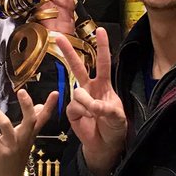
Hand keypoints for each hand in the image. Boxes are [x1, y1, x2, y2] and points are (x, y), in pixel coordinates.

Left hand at [0, 89, 57, 175]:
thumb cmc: (15, 156)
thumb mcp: (25, 139)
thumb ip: (32, 122)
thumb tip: (38, 105)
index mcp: (30, 134)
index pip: (43, 118)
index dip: (50, 106)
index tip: (55, 93)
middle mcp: (24, 139)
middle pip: (30, 120)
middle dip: (27, 105)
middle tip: (22, 91)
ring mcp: (12, 146)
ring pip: (7, 126)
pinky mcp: (1, 153)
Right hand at [52, 27, 126, 175]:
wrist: (104, 145)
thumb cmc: (114, 128)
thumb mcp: (118, 118)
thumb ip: (107, 109)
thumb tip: (93, 104)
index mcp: (104, 85)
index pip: (103, 63)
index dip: (102, 47)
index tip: (100, 30)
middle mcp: (90, 88)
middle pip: (78, 67)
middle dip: (68, 52)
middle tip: (58, 37)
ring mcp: (79, 99)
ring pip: (78, 92)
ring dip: (87, 103)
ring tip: (94, 114)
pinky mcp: (72, 110)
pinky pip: (73, 106)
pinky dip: (82, 113)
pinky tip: (86, 119)